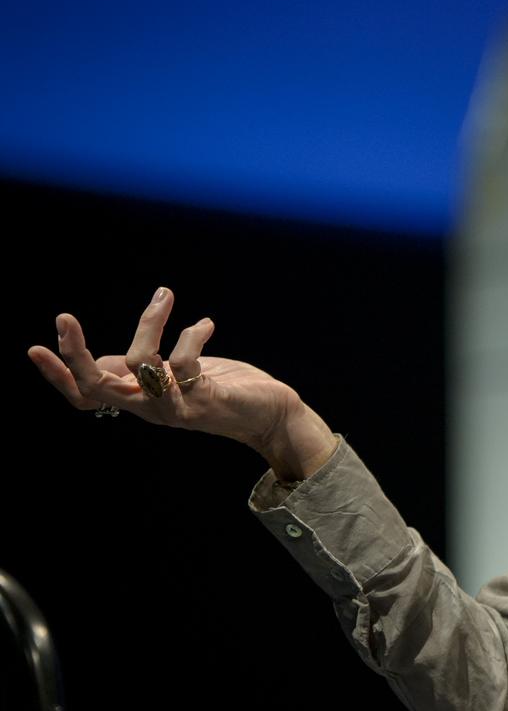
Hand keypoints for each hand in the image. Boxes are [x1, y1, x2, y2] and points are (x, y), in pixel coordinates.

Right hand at [27, 287, 336, 480]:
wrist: (271, 414)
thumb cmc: (223, 388)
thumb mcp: (174, 378)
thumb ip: (143, 368)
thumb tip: (107, 356)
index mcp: (139, 399)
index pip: (86, 395)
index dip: (59, 376)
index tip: (35, 347)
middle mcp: (150, 407)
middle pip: (97, 387)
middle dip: (75, 354)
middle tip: (63, 317)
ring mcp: (176, 407)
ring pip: (141, 364)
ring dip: (148, 323)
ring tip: (165, 296)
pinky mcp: (204, 401)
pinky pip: (184, 364)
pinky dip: (191, 336)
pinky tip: (205, 324)